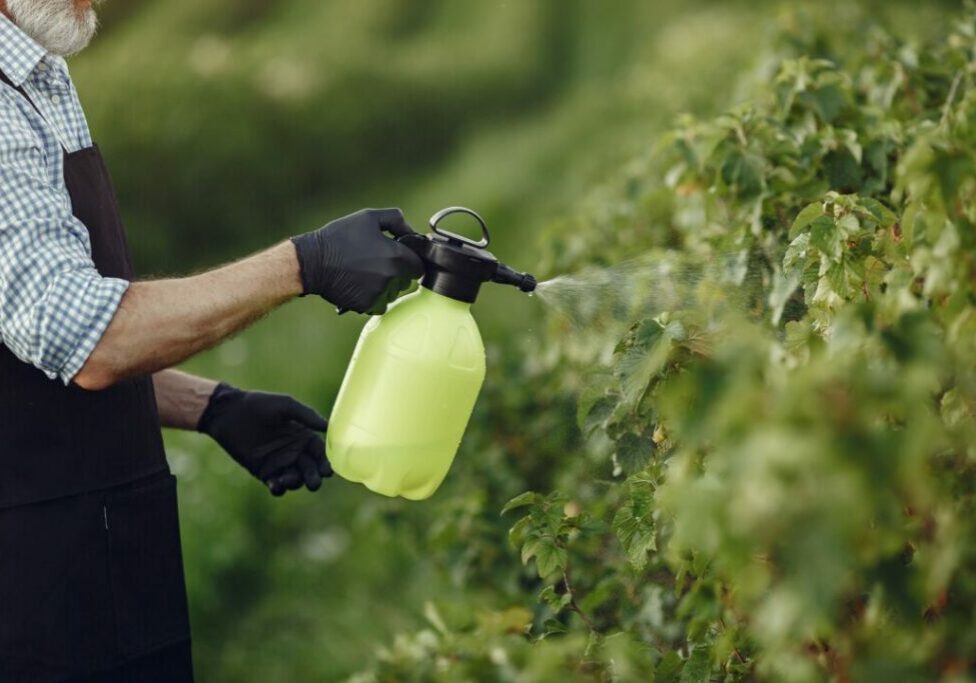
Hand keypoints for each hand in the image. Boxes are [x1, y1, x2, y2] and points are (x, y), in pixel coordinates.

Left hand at [197, 383, 331, 495]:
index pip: (319, 453)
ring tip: (288, 479)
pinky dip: (278, 488)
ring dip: (296, 483)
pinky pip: (276, 485)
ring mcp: (279, 463)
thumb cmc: (258, 404)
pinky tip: (276, 484)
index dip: (325, 463)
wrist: (229, 413)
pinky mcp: (263, 472)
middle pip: (310, 470)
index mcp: (302, 436)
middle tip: (313, 483)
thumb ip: (306, 415)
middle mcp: (294, 451)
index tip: (327, 471)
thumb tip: (327, 426)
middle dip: (314, 478)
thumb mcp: (285, 405)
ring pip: (295, 480)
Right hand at [291, 208, 425, 314]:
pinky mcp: (366, 305)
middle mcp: (391, 278)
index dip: (410, 260)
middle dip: (398, 273)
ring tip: (365, 273)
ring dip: (386, 286)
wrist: (312, 262)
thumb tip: (412, 232)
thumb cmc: (339, 237)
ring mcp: (379, 294)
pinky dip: (373, 297)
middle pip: (406, 281)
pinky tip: (359, 285)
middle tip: (377, 262)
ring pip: (393, 294)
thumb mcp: (368, 217)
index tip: (399, 256)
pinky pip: (379, 304)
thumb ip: (396, 220)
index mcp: (396, 256)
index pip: (419, 266)